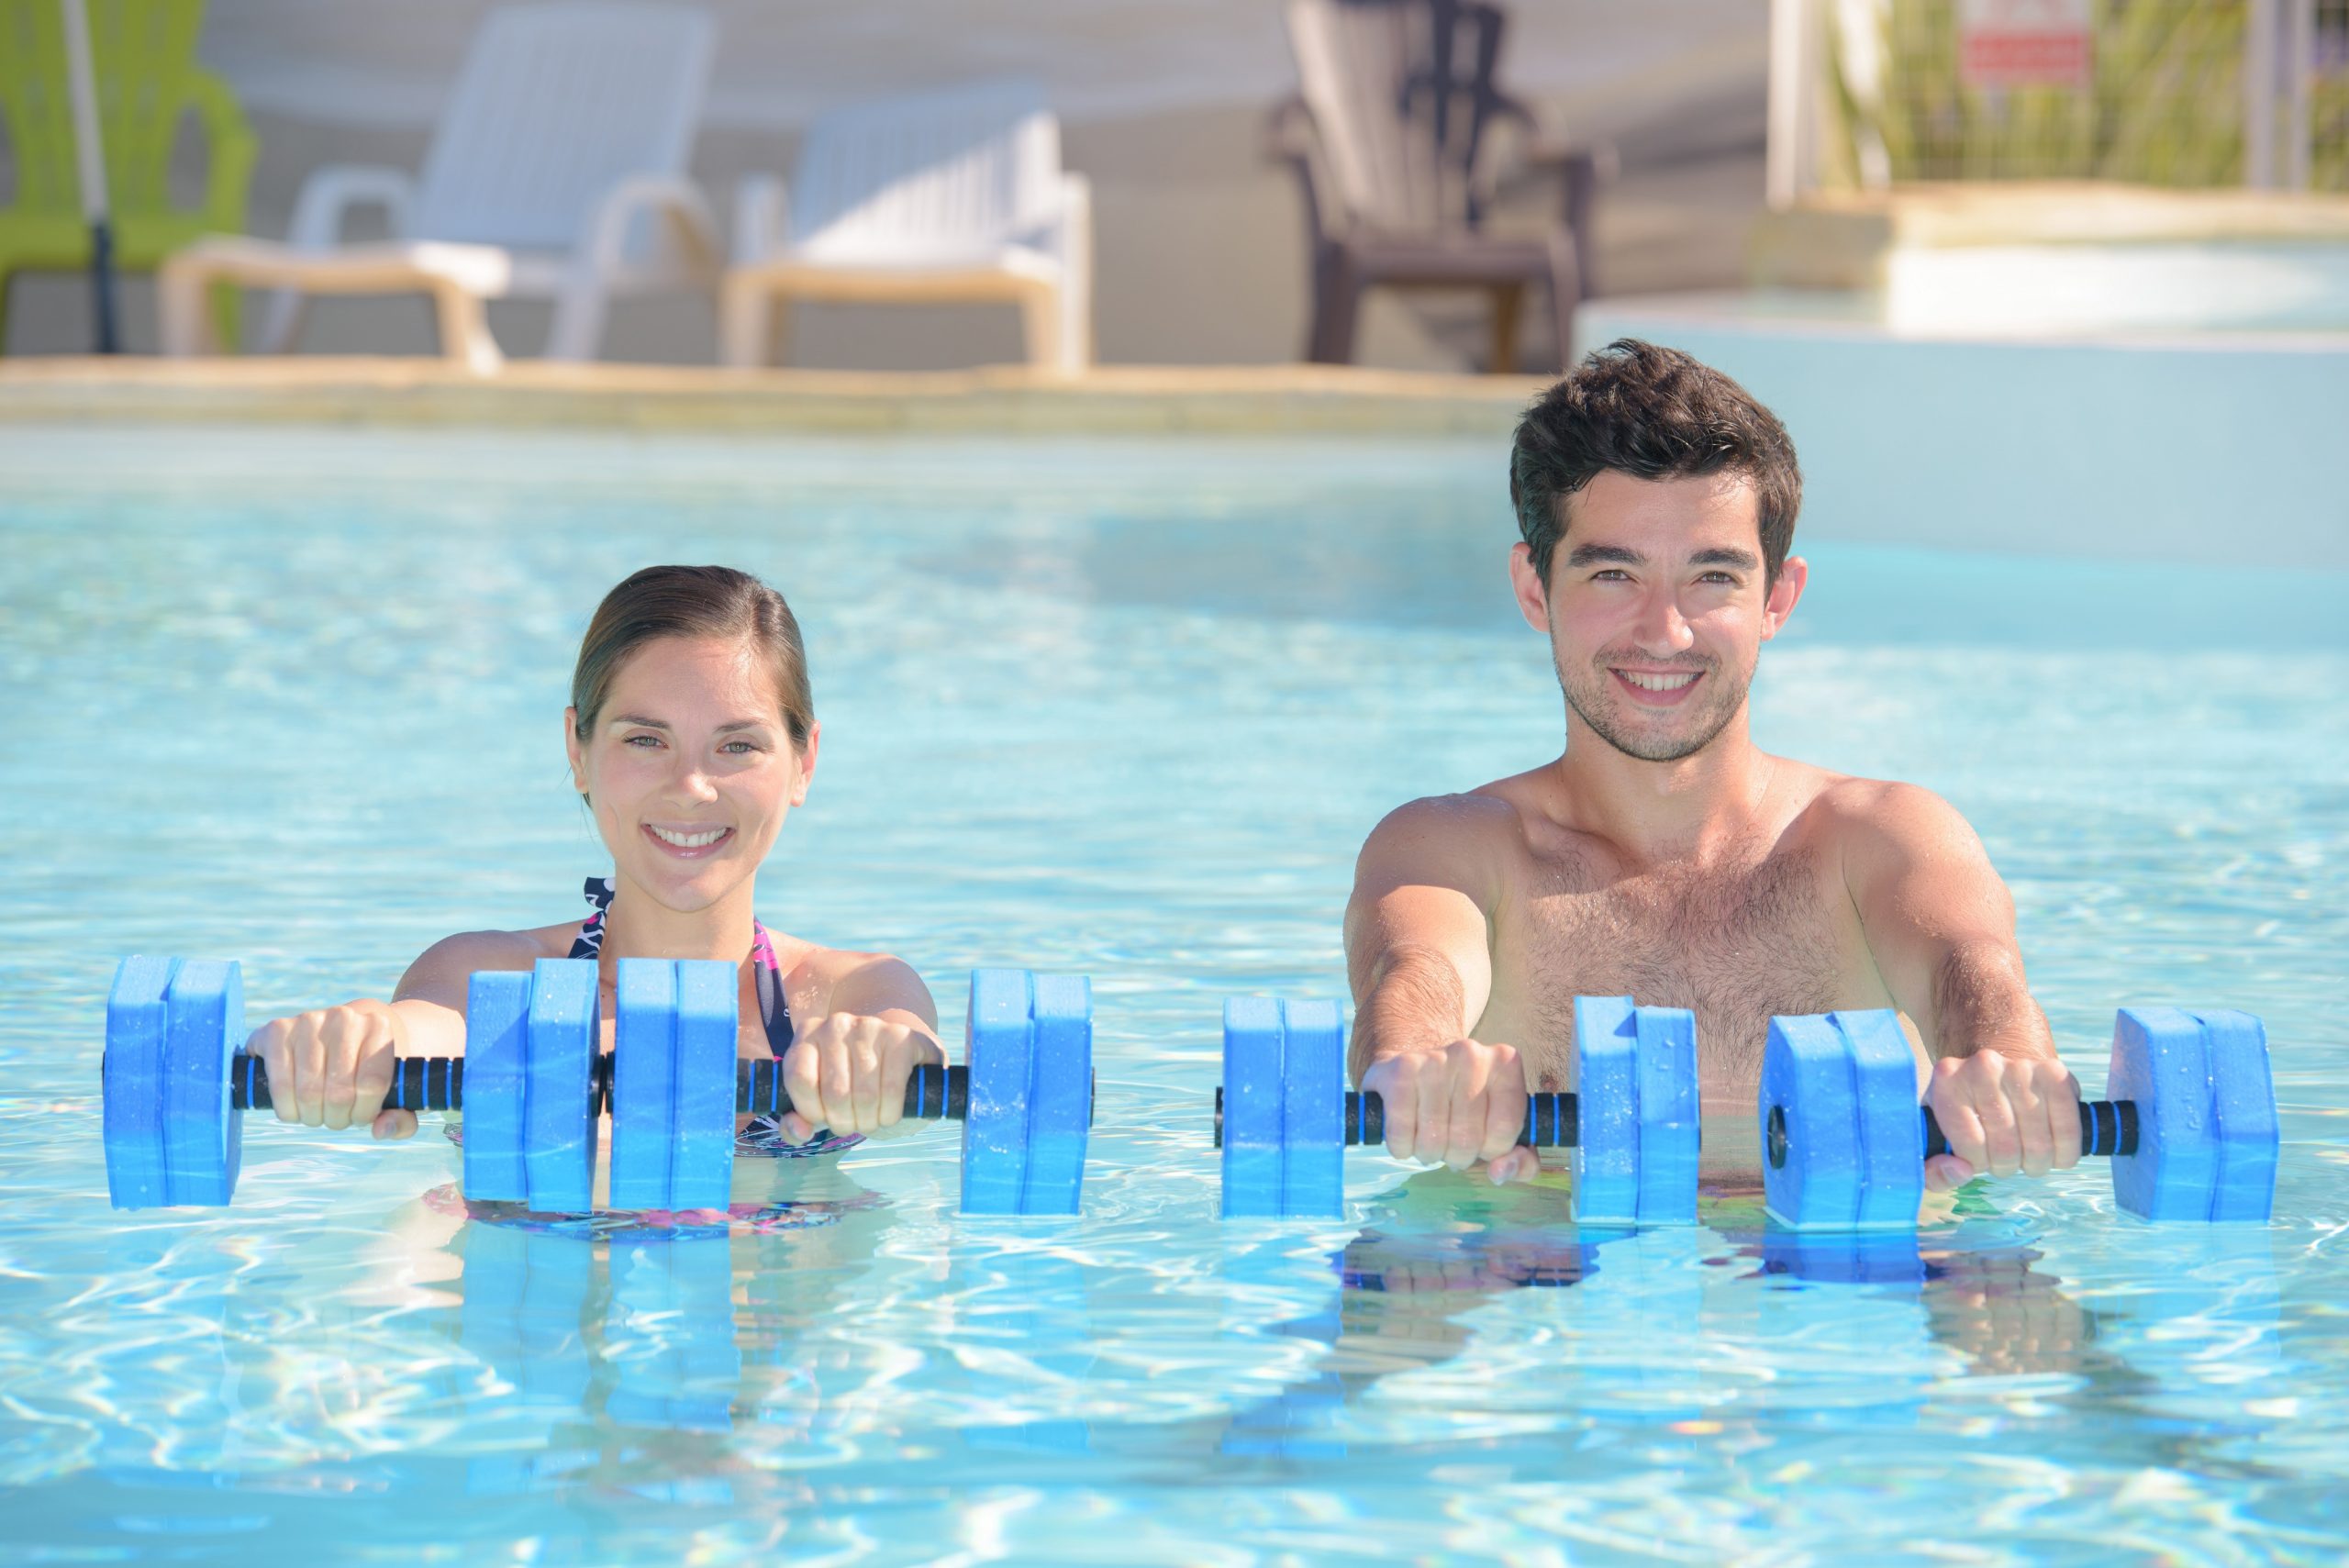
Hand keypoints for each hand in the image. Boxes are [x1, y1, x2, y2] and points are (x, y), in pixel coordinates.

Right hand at [246, 1000, 415, 1139]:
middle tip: (337, 1117)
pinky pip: (279, 1085)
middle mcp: (344, 1019)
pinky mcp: (277, 1030)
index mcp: (378, 1028)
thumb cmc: (369, 1070)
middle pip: (338, 1092)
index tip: (362, 1117)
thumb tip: (381, 1130)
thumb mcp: (396, 1093)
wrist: (338, 1036)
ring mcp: (308, 1021)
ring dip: (311, 1116)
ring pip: (307, 1092)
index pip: (372, 1085)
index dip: (364, 1113)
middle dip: (336, 1118)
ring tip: (318, 1113)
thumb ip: (402, 1118)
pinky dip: (286, 1109)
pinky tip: (294, 1108)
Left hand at [777, 1013, 945, 1141]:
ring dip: (868, 1122)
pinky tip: (888, 1115)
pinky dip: (890, 1114)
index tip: (824, 1119)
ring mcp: (870, 1026)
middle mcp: (837, 1024)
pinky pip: (892, 1089)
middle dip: (844, 1122)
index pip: (799, 1079)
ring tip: (870, 1122)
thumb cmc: (850, 1084)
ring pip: (865, 1095)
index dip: (811, 1111)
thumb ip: (797, 1123)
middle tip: (852, 1125)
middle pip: (835, 1092)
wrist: (897, 1061)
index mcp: (808, 1034)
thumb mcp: (819, 1102)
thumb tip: (799, 1131)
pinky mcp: (900, 1037)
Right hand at [1359, 1038, 1536, 1183]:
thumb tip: (1500, 1172)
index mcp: (1506, 1064)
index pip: (1505, 1129)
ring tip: (1428, 1139)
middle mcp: (1472, 1055)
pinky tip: (1405, 1136)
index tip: (1482, 1141)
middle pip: (1468, 1139)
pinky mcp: (1400, 1071)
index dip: (1491, 1149)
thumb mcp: (1502, 1130)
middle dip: (1457, 1157)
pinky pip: (1401, 1133)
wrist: (1415, 1069)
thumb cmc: (1464, 1106)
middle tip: (1450, 1144)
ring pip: (1433, 1140)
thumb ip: (1521, 1160)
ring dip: (1428, 1154)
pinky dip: (1401, 1148)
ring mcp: (1434, 1060)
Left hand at [1923, 1049, 2082, 1191]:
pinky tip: (2053, 1150)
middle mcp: (1983, 1067)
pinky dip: (2064, 1154)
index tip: (1977, 1155)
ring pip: (2039, 1147)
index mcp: (1947, 1080)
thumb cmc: (1966, 1110)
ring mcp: (2022, 1068)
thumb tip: (1961, 1171)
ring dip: (2036, 1163)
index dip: (1977, 1164)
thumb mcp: (1936, 1134)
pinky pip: (2069, 1132)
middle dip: (2007, 1166)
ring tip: (2026, 1154)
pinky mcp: (2056, 1073)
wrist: (1999, 1064)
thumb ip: (1930, 1170)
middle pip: (2006, 1149)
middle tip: (2004, 1156)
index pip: (1969, 1147)